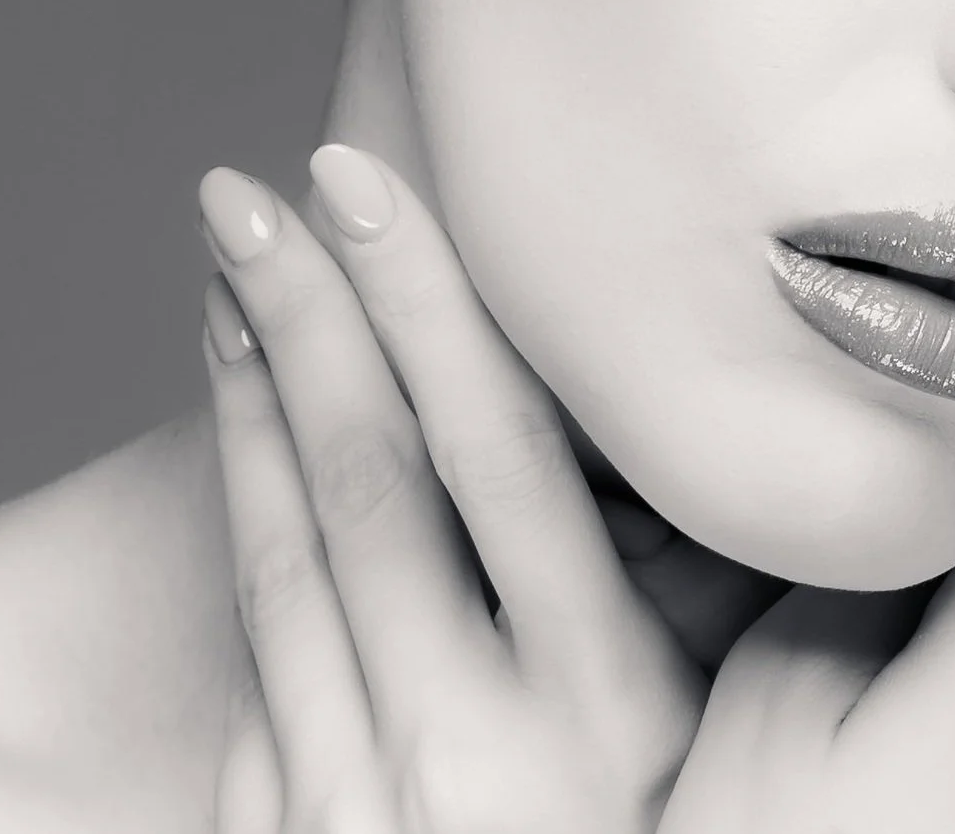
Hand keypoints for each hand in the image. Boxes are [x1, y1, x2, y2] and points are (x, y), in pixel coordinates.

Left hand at [198, 144, 709, 833]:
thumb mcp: (722, 760)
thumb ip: (700, 629)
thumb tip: (700, 445)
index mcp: (615, 716)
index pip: (497, 460)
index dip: (426, 307)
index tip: (367, 182)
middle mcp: (479, 749)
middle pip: (375, 480)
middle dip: (320, 313)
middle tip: (269, 183)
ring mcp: (365, 798)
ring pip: (290, 549)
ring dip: (255, 391)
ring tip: (232, 261)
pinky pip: (255, 639)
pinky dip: (237, 506)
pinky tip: (235, 417)